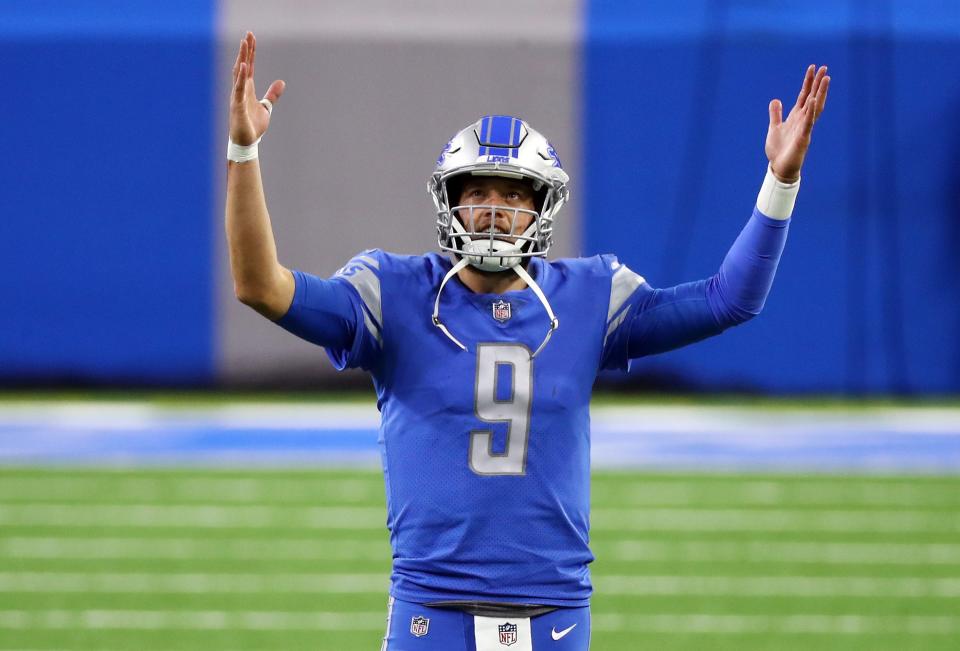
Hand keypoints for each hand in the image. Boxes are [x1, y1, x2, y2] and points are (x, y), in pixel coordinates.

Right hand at [230, 32, 285, 145]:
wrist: (246, 142)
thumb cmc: (253, 125)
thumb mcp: (266, 107)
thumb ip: (272, 94)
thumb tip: (282, 82)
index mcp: (247, 88)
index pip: (249, 66)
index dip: (250, 52)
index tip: (251, 38)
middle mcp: (240, 89)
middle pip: (242, 65)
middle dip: (246, 50)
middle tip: (248, 34)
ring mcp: (237, 96)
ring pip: (239, 73)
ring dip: (242, 58)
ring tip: (244, 44)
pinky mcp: (237, 106)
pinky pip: (238, 89)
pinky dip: (241, 77)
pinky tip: (244, 66)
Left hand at [765, 65, 829, 181]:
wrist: (779, 167)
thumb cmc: (779, 150)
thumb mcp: (774, 128)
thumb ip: (776, 114)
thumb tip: (775, 99)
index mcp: (796, 116)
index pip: (804, 95)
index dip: (808, 82)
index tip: (813, 67)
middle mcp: (803, 119)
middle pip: (813, 97)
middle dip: (818, 83)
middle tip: (825, 67)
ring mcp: (805, 128)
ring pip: (815, 107)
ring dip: (820, 93)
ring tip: (826, 79)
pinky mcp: (803, 138)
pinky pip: (809, 123)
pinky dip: (811, 112)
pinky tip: (814, 101)